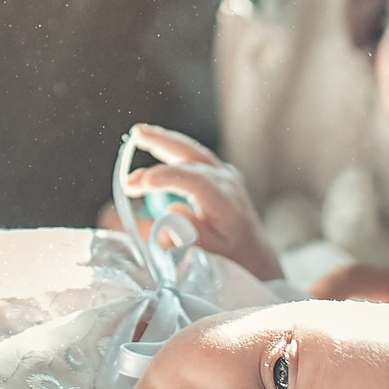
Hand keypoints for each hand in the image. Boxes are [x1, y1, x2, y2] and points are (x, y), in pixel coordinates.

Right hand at [120, 124, 281, 280]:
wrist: (252, 250)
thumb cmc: (230, 255)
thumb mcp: (213, 254)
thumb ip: (191, 236)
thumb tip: (170, 212)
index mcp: (225, 202)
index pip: (196, 181)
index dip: (168, 178)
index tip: (140, 182)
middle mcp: (225, 181)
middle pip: (193, 155)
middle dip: (162, 145)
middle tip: (135, 138)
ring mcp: (222, 173)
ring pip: (191, 150)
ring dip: (164, 140)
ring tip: (138, 133)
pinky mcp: (216, 171)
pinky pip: (192, 154)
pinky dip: (171, 147)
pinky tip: (152, 142)